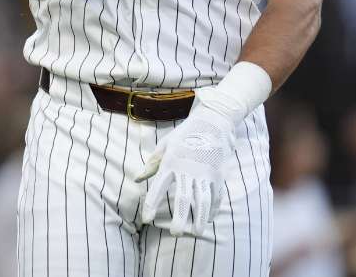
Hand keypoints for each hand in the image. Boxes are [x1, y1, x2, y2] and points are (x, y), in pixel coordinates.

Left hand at [135, 97, 236, 236]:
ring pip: (203, 200)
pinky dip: (213, 209)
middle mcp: (189, 170)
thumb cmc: (185, 135)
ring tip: (196, 233)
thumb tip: (136, 179)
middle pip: (184, 198)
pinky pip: (216, 196)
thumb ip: (152, 164)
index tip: (146, 219)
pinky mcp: (218, 175)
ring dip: (200, 218)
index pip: (159, 186)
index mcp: (172, 162)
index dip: (152, 203)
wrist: (213, 123)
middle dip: (181, 218)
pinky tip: (208, 219)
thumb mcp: (165, 145)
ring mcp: (206, 173)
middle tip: (175, 233)